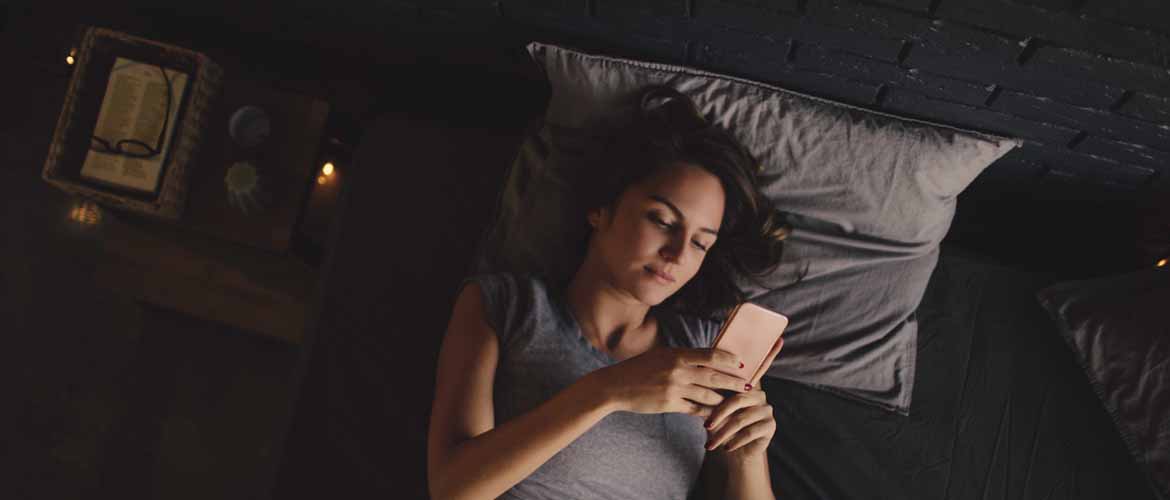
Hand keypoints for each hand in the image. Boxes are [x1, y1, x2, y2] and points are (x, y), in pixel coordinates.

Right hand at [587, 347, 750, 417]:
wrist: (615, 386)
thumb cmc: (638, 369)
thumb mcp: (660, 356)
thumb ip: (682, 357)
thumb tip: (705, 357)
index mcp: (677, 354)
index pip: (710, 355)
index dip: (728, 359)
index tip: (740, 363)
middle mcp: (678, 370)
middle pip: (714, 376)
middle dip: (734, 382)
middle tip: (748, 386)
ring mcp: (674, 388)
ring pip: (707, 395)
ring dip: (723, 400)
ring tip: (736, 402)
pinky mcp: (669, 404)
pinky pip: (694, 408)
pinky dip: (706, 412)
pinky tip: (716, 415)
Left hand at [702, 384, 774, 456]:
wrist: (737, 450)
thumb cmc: (723, 428)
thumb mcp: (713, 414)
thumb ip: (708, 403)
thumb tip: (695, 396)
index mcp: (745, 386)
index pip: (729, 388)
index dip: (714, 398)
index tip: (699, 407)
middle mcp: (759, 395)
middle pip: (737, 401)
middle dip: (719, 416)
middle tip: (706, 427)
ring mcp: (767, 410)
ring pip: (741, 420)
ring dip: (724, 434)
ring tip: (711, 444)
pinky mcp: (771, 425)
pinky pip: (750, 432)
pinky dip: (736, 441)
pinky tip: (726, 448)